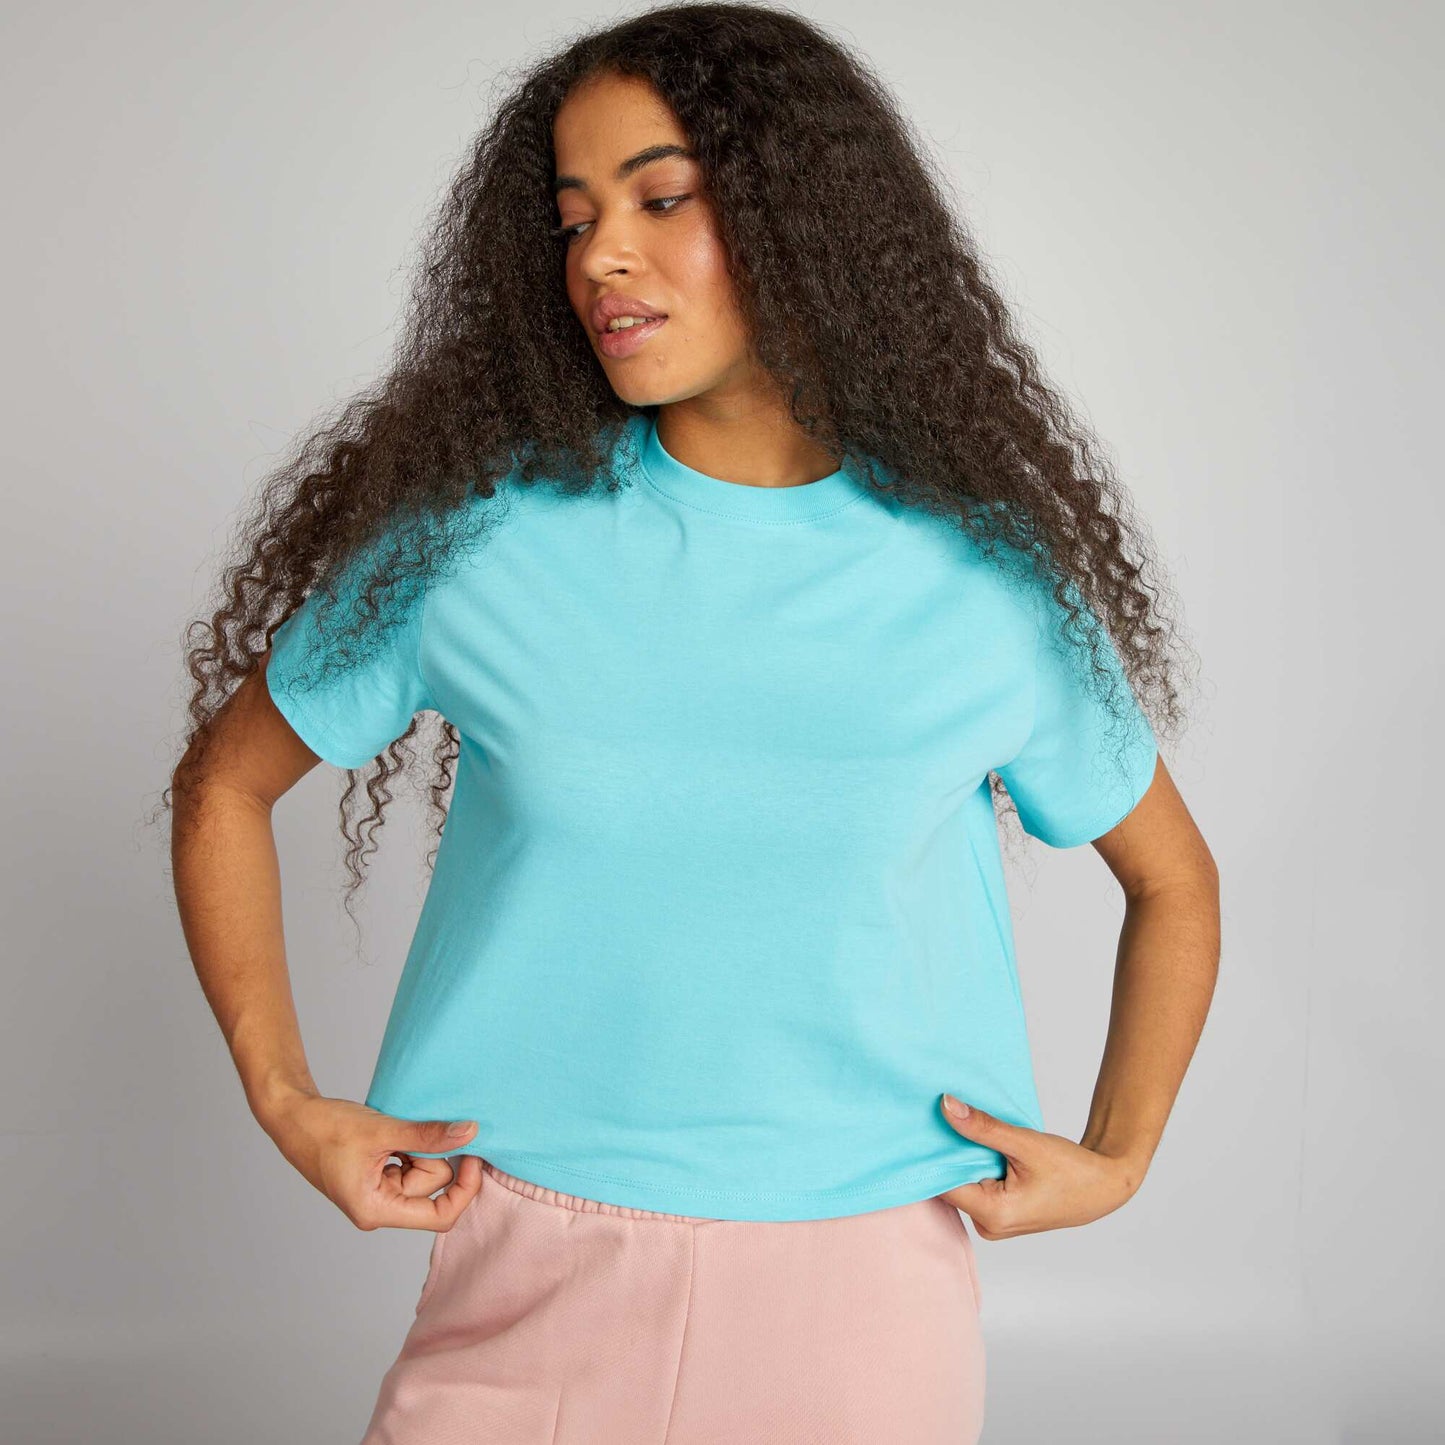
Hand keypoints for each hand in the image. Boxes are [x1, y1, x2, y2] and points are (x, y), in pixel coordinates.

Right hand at [260, 1089, 484, 1231]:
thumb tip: (470, 1133)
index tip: (473, 1155)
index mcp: (377, 1211)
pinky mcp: (378, 1179)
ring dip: (419, 1149)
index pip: (440, 1216)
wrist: (293, 1117)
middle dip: (431, 1156)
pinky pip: (411, 1165)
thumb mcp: (383, 1129)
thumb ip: (428, 1135)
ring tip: (392, 1131)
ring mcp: (379, 1195)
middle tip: (408, 1131)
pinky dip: (409, 1147)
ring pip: (424, 1174)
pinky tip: (390, 1134)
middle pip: (433, 1189)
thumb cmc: (326, 1128)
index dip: (465, 1188)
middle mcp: (379, 1210)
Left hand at [933, 1094, 1142, 1238]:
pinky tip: (977, 1143)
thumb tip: (946, 1105)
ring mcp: (993, 1223)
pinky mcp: (999, 1215)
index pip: (943, 1182)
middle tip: (937, 1118)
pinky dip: (975, 1165)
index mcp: (993, 1215)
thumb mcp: (1025, 1143)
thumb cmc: (1071, 1169)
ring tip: (960, 1127)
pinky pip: (976, 1187)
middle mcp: (988, 1226)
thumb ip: (983, 1127)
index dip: (931, 1153)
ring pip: (963, 1184)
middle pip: (950, 1184)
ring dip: (962, 1158)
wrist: (1103, 1186)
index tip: (922, 1123)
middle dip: (946, 1153)